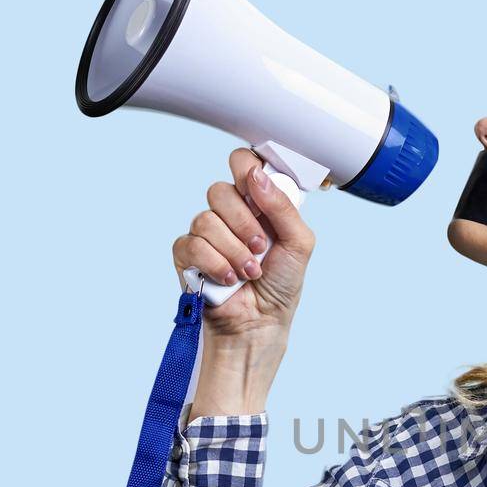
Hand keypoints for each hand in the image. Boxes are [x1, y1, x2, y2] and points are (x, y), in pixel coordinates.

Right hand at [171, 147, 317, 339]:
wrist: (262, 322)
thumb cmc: (282, 284)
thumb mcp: (299, 243)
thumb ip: (283, 206)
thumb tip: (257, 175)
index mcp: (257, 204)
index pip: (241, 164)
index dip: (245, 169)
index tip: (256, 190)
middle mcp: (229, 214)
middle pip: (219, 191)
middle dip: (244, 224)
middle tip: (260, 248)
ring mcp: (205, 233)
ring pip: (205, 219)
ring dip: (233, 251)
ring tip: (249, 272)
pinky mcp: (187, 255)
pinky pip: (191, 244)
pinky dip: (214, 264)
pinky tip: (228, 278)